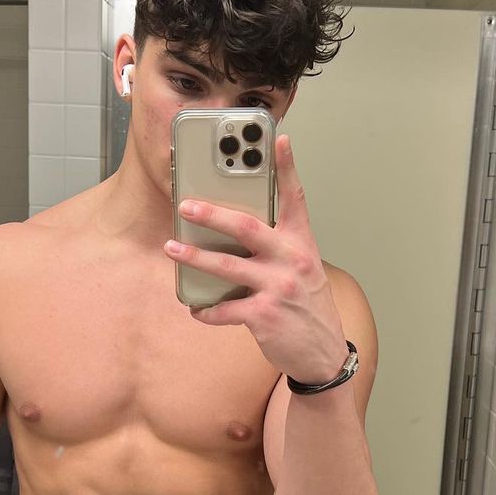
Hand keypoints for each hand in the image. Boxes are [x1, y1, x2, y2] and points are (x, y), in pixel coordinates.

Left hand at [163, 134, 348, 382]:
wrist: (323, 354)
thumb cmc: (307, 308)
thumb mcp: (303, 270)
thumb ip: (278, 248)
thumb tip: (235, 232)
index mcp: (301, 244)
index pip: (296, 198)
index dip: (287, 168)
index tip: (277, 140)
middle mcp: (292, 261)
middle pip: (248, 227)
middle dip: (213, 214)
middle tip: (186, 206)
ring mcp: (279, 288)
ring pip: (228, 266)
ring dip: (195, 258)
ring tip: (172, 250)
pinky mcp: (265, 316)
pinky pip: (226, 309)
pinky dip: (207, 310)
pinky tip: (196, 309)